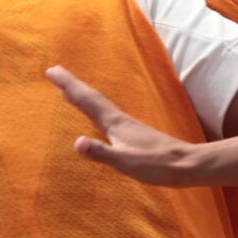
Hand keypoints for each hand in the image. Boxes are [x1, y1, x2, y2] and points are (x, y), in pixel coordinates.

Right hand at [48, 67, 201, 183]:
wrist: (186, 164)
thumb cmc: (156, 165)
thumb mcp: (124, 162)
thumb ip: (100, 153)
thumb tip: (76, 142)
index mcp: (115, 123)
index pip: (86, 101)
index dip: (68, 86)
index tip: (51, 71)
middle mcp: (119, 119)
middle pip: (91, 97)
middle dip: (72, 84)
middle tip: (54, 72)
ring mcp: (127, 124)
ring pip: (99, 103)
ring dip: (83, 94)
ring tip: (69, 89)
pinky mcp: (133, 132)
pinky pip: (106, 113)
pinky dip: (95, 107)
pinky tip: (98, 114)